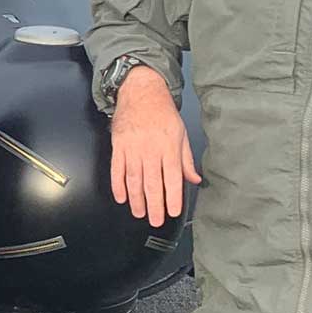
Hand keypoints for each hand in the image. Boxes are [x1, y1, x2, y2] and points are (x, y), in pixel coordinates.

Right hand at [109, 66, 200, 227]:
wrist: (141, 92)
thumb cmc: (162, 112)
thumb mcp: (181, 133)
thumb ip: (186, 159)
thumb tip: (194, 179)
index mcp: (169, 147)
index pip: (172, 177)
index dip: (172, 197)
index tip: (172, 211)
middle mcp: (151, 149)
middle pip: (152, 183)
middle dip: (154, 205)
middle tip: (155, 220)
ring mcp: (133, 148)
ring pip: (134, 180)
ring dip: (136, 199)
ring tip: (139, 213)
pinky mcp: (119, 146)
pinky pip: (117, 170)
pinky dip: (118, 185)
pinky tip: (122, 197)